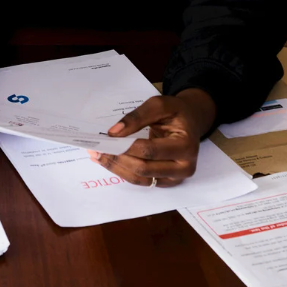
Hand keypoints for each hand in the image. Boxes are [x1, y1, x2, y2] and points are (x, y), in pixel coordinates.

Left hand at [90, 89, 216, 187]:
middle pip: (144, 168)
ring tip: (97, 156)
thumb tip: (113, 132)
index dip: (126, 146)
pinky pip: (142, 180)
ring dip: (116, 168)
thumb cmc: (176, 112)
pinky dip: (123, 171)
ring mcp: (175, 178)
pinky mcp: (166, 182)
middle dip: (117, 158)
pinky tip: (107, 161)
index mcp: (185, 146)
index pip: (150, 150)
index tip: (106, 138)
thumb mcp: (159, 105)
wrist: (190, 122)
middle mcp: (184, 167)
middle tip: (96, 148)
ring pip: (140, 179)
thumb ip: (137, 117)